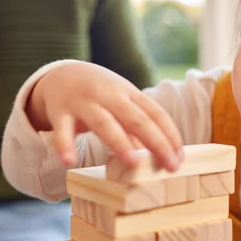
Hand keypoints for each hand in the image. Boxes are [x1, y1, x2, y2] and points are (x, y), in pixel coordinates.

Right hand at [26, 61, 182, 170]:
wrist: (63, 74)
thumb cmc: (102, 95)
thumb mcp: (124, 104)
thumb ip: (139, 128)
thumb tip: (160, 156)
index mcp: (130, 94)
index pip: (156, 114)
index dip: (170, 135)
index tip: (180, 158)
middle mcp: (110, 96)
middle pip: (136, 119)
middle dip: (156, 142)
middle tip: (170, 166)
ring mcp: (85, 102)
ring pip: (104, 123)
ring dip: (119, 142)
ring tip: (132, 162)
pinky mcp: (60, 111)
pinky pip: (62, 129)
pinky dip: (65, 144)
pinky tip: (68, 161)